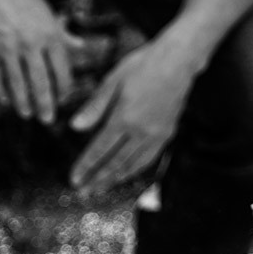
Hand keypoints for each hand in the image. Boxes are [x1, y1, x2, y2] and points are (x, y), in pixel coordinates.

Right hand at [0, 0, 80, 124]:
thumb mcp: (44, 10)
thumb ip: (61, 33)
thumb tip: (80, 48)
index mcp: (49, 32)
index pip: (62, 70)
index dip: (63, 89)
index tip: (63, 99)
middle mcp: (30, 42)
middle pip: (41, 83)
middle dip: (45, 105)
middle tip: (47, 120)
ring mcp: (6, 47)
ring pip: (18, 84)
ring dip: (23, 103)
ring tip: (26, 114)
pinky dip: (1, 91)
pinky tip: (5, 100)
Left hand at [68, 37, 194, 192]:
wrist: (178, 61)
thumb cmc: (142, 65)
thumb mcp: (112, 81)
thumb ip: (94, 107)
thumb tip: (74, 128)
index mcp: (124, 117)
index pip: (100, 150)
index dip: (85, 166)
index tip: (73, 179)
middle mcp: (142, 131)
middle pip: (116, 163)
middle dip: (97, 179)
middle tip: (82, 192)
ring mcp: (157, 135)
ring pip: (133, 165)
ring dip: (115, 179)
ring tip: (99, 189)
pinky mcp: (167, 133)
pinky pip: (148, 159)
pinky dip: (134, 170)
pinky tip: (125, 174)